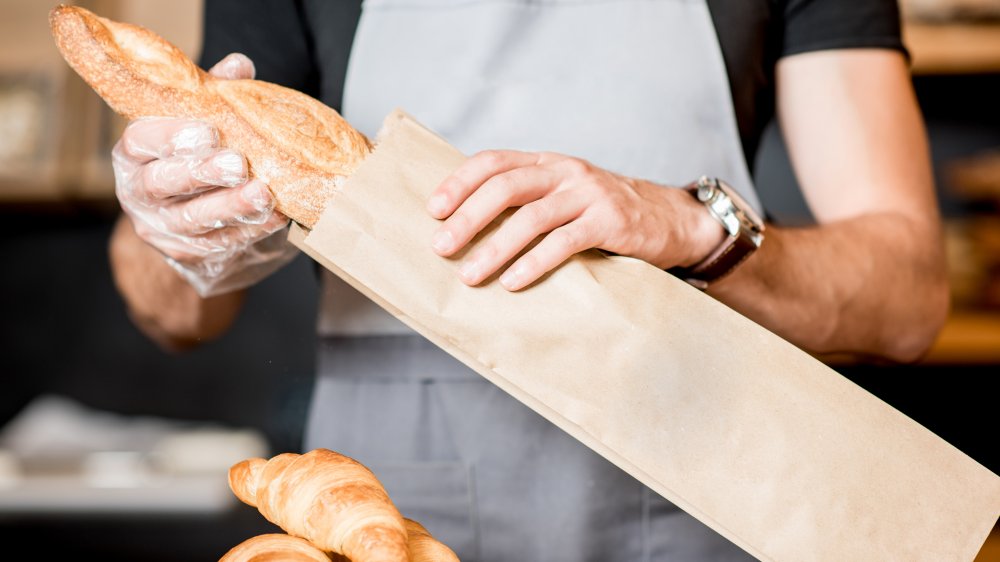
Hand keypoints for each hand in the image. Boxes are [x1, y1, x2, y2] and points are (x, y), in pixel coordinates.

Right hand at [112, 53, 295, 296]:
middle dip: (202, 173)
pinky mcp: (188, 254)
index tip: (208, 131)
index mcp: (135, 153)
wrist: (190, 222)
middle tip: (238, 164)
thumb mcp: (200, 124)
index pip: (141, 141)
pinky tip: (276, 216)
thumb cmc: (196, 159)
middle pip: (163, 183)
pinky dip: (250, 229)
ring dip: (231, 206)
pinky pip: (219, 243)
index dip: (172, 136)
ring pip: (193, 219)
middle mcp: (139, 192)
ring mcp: (161, 227)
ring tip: (264, 194)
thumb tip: (239, 65)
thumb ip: (215, 97)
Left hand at [426, 150, 724, 289]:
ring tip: (470, 274)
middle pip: (505, 187)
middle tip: (441, 247)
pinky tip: (513, 282)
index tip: (432, 209)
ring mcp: (589, 195)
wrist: (670, 220)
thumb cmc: (604, 215)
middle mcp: (565, 172)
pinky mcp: (610, 222)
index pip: (494, 162)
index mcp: (547, 164)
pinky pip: (565, 241)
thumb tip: (467, 230)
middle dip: (468, 218)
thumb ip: (528, 202)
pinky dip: (534, 262)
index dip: (460, 182)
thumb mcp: (564, 197)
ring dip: (495, 247)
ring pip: (531, 217)